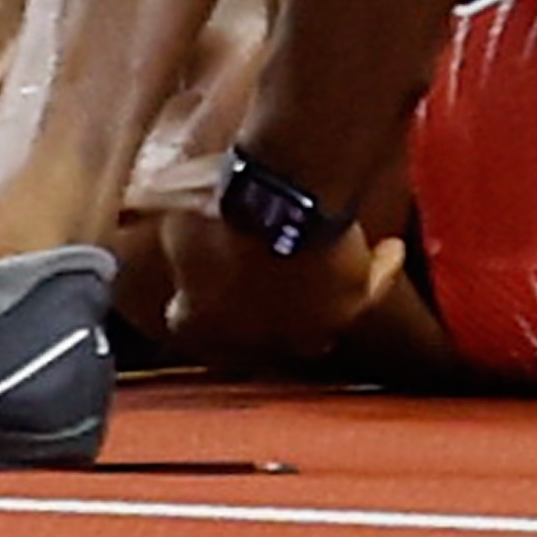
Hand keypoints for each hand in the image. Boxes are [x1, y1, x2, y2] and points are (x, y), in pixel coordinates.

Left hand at [151, 203, 401, 370]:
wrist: (279, 196)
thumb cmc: (221, 205)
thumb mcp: (175, 214)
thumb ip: (167, 232)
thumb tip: (148, 222)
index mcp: (196, 321)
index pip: (190, 323)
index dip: (199, 298)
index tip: (206, 279)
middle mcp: (248, 340)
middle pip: (258, 333)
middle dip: (262, 311)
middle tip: (274, 277)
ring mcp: (303, 329)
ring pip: (316, 325)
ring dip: (318, 302)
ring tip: (329, 271)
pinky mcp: (350, 306)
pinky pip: (370, 290)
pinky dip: (378, 269)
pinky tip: (388, 249)